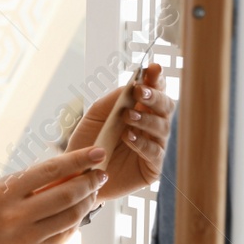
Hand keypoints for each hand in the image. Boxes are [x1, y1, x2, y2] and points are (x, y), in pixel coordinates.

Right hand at [0, 147, 105, 243]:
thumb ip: (29, 181)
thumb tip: (69, 168)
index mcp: (5, 193)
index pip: (50, 170)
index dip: (78, 160)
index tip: (98, 153)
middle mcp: (16, 216)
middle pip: (66, 194)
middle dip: (90, 182)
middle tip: (101, 174)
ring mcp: (27, 238)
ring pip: (71, 216)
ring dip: (87, 201)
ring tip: (92, 192)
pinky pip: (65, 234)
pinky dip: (76, 220)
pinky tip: (78, 211)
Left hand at [68, 62, 172, 198]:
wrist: (76, 174)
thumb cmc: (87, 142)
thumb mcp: (95, 116)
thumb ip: (113, 100)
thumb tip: (133, 85)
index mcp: (140, 109)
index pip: (155, 89)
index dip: (157, 78)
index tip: (153, 68)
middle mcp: (151, 126)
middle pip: (166, 106)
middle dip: (155, 96)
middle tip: (140, 92)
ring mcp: (154, 147)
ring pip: (163, 128)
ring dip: (146, 119)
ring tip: (128, 116)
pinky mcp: (152, 168)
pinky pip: (154, 153)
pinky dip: (142, 143)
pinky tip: (129, 137)